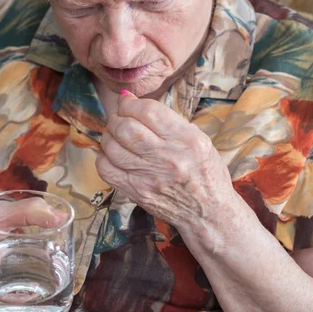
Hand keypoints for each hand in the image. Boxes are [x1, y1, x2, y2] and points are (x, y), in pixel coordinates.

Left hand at [96, 91, 235, 230]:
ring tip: (116, 135)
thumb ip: (167, 120)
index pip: (148, 111)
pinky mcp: (137, 192)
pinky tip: (113, 155)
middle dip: (117, 117)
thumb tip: (130, 100)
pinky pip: (106, 170)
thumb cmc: (204, 172)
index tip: (127, 101)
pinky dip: (104, 157)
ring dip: (109, 135)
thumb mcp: (198, 139)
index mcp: (187, 140)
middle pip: (126, 128)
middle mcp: (167, 157)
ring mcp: (149, 177)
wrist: (208, 212)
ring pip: (112, 147)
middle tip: (120, 118)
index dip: (131, 103)